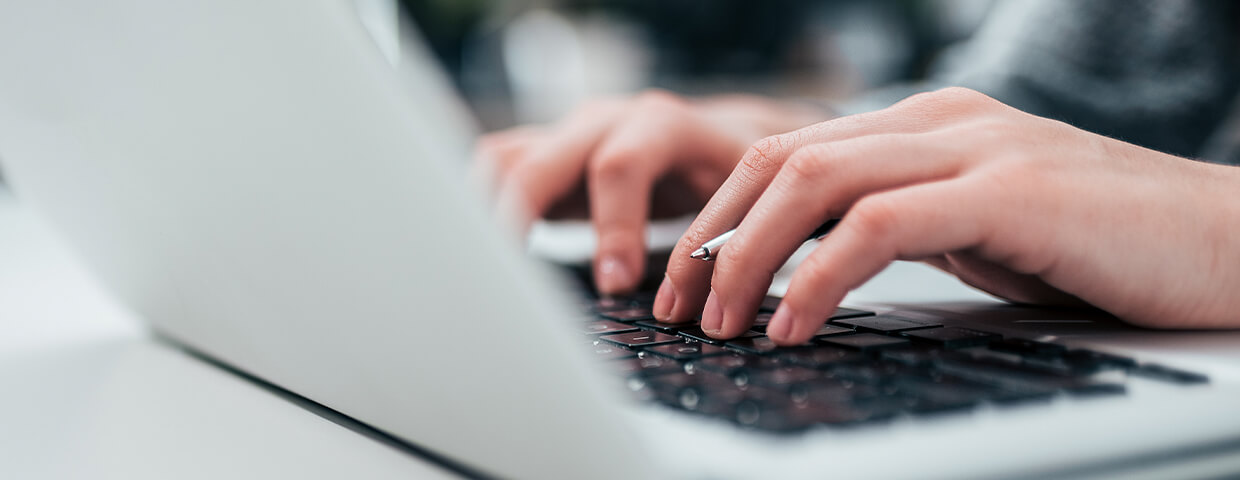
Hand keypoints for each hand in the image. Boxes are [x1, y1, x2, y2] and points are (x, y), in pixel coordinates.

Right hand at [474, 90, 827, 293]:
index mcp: (663, 125)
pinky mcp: (545, 155)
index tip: (615, 285)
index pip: (620, 165)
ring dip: (488, 214)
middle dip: (522, 222)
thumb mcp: (742, 201)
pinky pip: (497, 172)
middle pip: (540, 161)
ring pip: (503, 161)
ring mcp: (569, 135)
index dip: (612, 226)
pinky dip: (482, 210)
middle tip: (518, 287)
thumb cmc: (735, 178)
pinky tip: (484, 258)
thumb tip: (689, 305)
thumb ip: (716, 241)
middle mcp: (606, 122)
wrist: (718, 141)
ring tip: (488, 275)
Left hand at [654, 87, 1239, 344]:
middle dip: (715, 234)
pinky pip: (881, 224)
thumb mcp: (976, 232)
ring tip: (720, 320)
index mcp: (924, 126)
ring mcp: (975, 148)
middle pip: (782, 159)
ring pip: (816, 181)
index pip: (787, 151)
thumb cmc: (1101, 248)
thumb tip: (812, 273)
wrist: (1227, 245)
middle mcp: (940, 123)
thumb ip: (902, 230)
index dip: (722, 213)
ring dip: (749, 254)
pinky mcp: (1010, 192)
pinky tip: (793, 322)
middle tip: (678, 304)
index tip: (686, 277)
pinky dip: (820, 274)